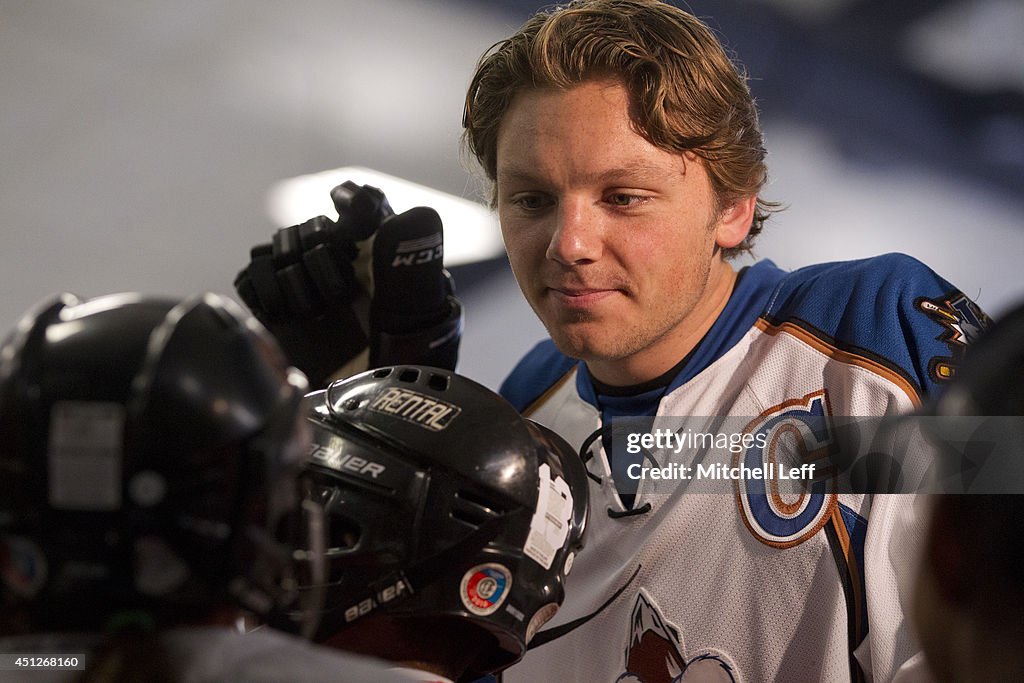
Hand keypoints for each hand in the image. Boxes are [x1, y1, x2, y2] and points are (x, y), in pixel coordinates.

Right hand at [235, 182, 461, 386]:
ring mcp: (308, 287)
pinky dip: (263, 287)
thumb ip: (412, 268)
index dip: (353, 201)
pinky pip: (253, 274)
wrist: (367, 422)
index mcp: (386, 259)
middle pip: (316, 224)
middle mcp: (345, 267)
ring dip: (293, 273)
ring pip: (281, 245)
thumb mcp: (416, 322)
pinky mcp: (276, 309)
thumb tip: (413, 214)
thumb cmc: (407, 373)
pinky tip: (286, 314)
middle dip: (321, 251)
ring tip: (313, 312)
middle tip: (337, 294)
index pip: (367, 207)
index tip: (345, 205)